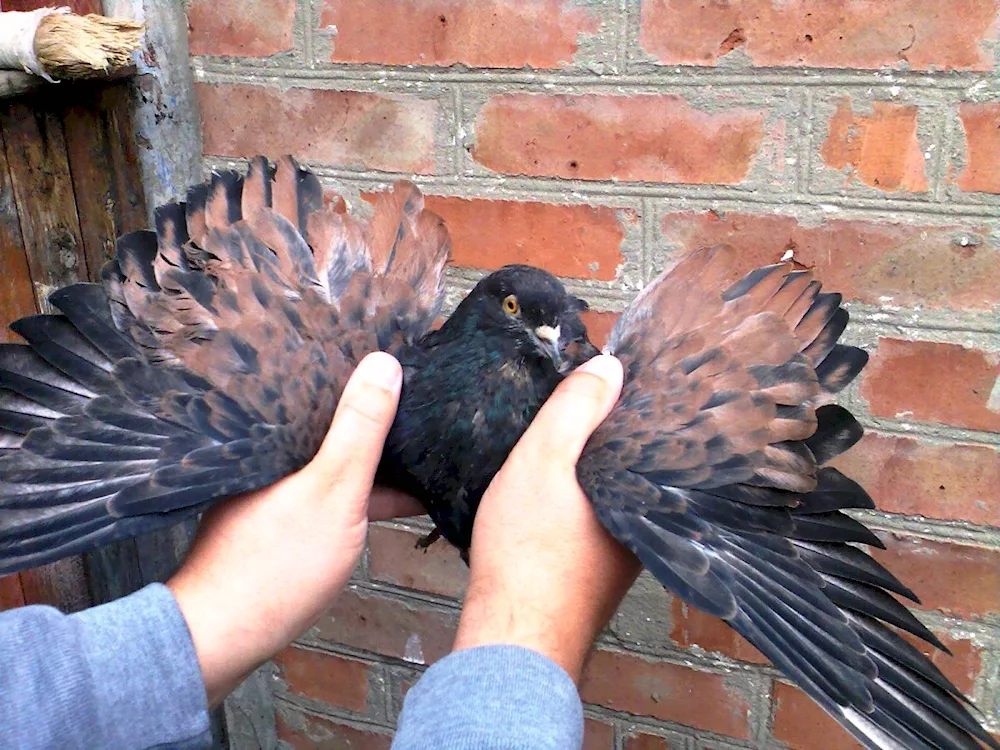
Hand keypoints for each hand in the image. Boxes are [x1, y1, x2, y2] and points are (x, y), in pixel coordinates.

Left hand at [167, 352, 421, 705]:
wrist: (222, 636)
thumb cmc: (278, 564)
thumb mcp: (335, 489)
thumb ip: (360, 428)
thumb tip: (383, 361)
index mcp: (275, 437)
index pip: (323, 389)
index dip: (365, 380)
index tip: (406, 372)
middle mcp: (267, 458)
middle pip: (328, 426)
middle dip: (373, 423)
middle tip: (420, 413)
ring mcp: (267, 491)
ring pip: (328, 462)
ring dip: (367, 463)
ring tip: (414, 458)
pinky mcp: (271, 522)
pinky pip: (323, 492)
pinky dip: (353, 492)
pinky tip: (384, 501)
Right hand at [452, 355, 640, 680]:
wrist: (511, 637)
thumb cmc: (529, 552)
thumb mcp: (543, 461)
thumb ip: (574, 410)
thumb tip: (609, 365)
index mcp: (646, 495)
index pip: (650, 433)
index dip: (628, 400)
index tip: (610, 373)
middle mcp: (645, 524)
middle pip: (631, 461)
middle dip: (609, 430)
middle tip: (580, 394)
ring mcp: (622, 551)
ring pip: (610, 489)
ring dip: (590, 466)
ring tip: (561, 431)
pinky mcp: (596, 569)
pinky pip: (593, 515)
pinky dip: (577, 496)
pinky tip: (550, 487)